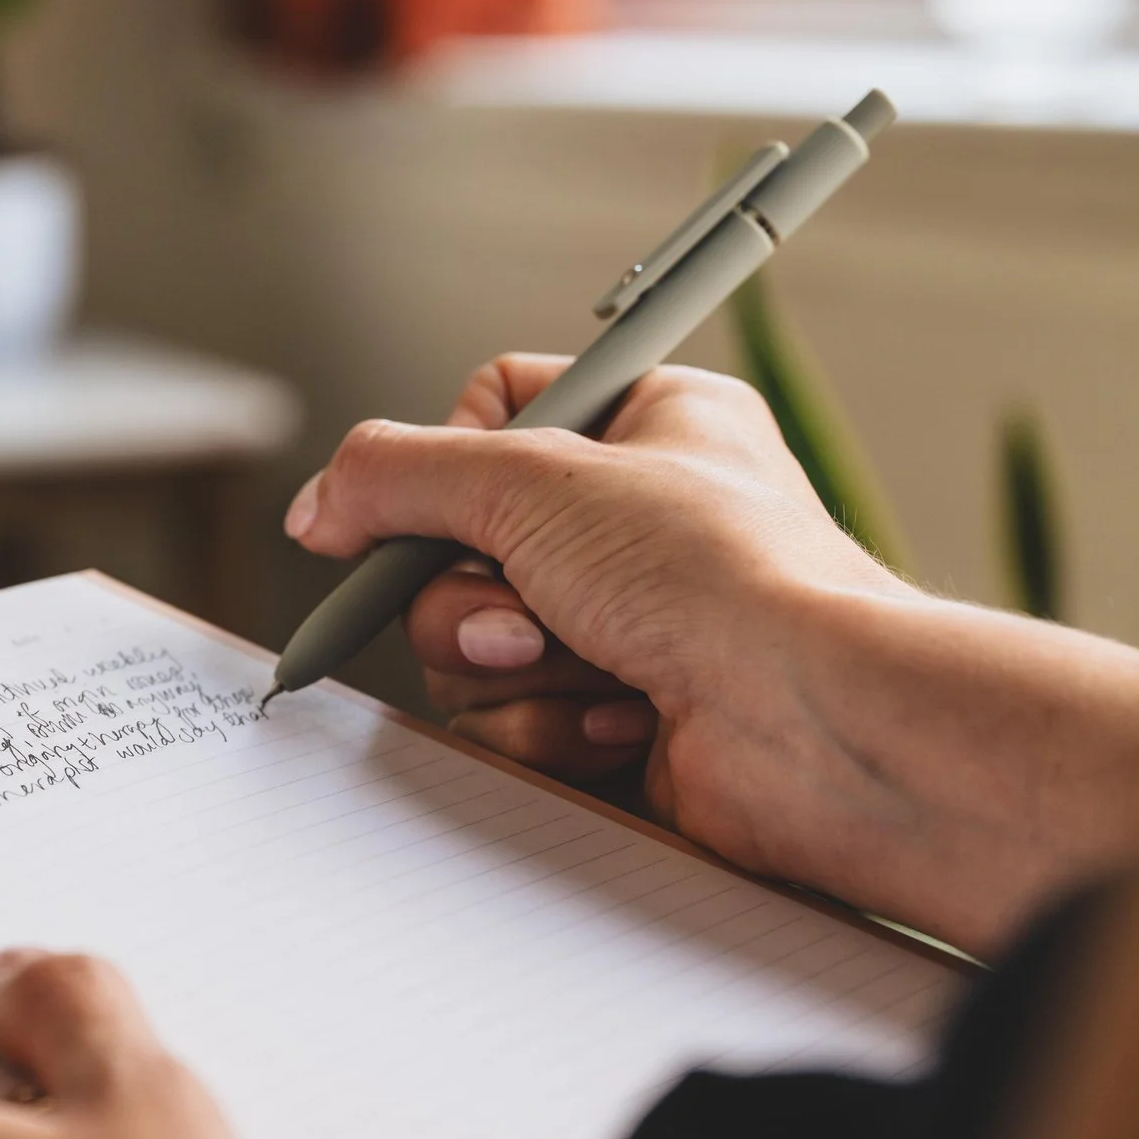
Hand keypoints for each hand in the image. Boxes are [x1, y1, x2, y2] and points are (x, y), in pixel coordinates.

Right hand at [286, 354, 899, 862]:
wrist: (819, 725)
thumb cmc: (724, 577)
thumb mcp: (534, 479)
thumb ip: (400, 476)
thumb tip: (319, 508)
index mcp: (649, 425)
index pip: (495, 407)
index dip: (451, 461)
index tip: (437, 501)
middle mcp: (637, 523)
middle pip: (457, 546)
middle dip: (471, 598)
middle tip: (528, 612)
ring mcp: (628, 626)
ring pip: (473, 645)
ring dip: (515, 669)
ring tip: (596, 669)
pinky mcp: (617, 721)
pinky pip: (513, 725)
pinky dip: (553, 732)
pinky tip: (629, 725)